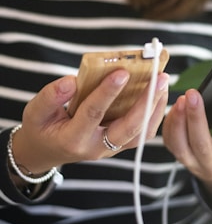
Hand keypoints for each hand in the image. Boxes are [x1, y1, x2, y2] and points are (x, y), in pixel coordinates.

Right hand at [12, 70, 168, 174]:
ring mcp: (111, 149)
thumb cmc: (42, 128)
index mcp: (73, 139)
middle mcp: (97, 147)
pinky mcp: (120, 145)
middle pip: (129, 128)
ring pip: (141, 133)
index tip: (122, 71)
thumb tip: (72, 80)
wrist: (47, 151)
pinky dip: (154, 114)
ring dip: (156, 108)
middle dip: (147, 102)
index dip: (107, 92)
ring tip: (164, 82)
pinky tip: (159, 93)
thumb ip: (51, 96)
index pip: (93, 113)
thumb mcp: (35, 112)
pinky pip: (143, 133)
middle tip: (161, 77)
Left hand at [162, 86, 211, 213]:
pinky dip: (170, 124)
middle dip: (197, 116)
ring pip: (180, 146)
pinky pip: (170, 143)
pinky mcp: (181, 159)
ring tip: (181, 99)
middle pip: (202, 142)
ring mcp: (195, 165)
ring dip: (178, 121)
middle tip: (193, 93)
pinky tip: (175, 107)